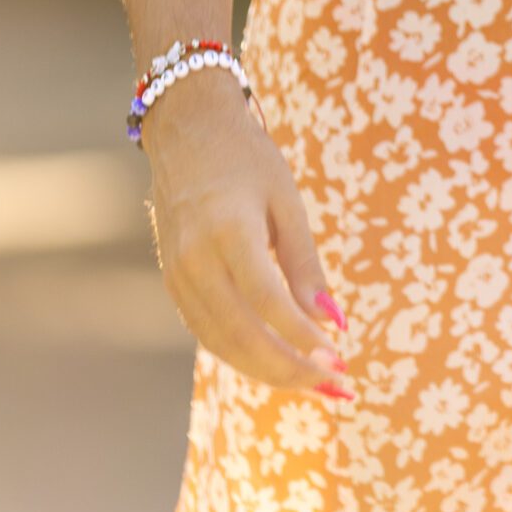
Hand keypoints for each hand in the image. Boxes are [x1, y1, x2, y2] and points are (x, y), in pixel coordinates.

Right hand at [140, 67, 353, 403]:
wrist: (185, 128)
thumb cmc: (247, 158)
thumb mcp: (286, 201)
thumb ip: (305, 264)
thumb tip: (333, 322)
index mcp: (228, 230)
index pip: (268, 303)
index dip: (303, 338)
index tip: (340, 357)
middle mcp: (194, 258)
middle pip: (241, 335)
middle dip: (290, 369)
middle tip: (334, 384)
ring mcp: (176, 273)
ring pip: (221, 344)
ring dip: (268, 371)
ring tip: (313, 381)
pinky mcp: (171, 281)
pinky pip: (206, 331)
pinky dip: (242, 353)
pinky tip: (276, 360)